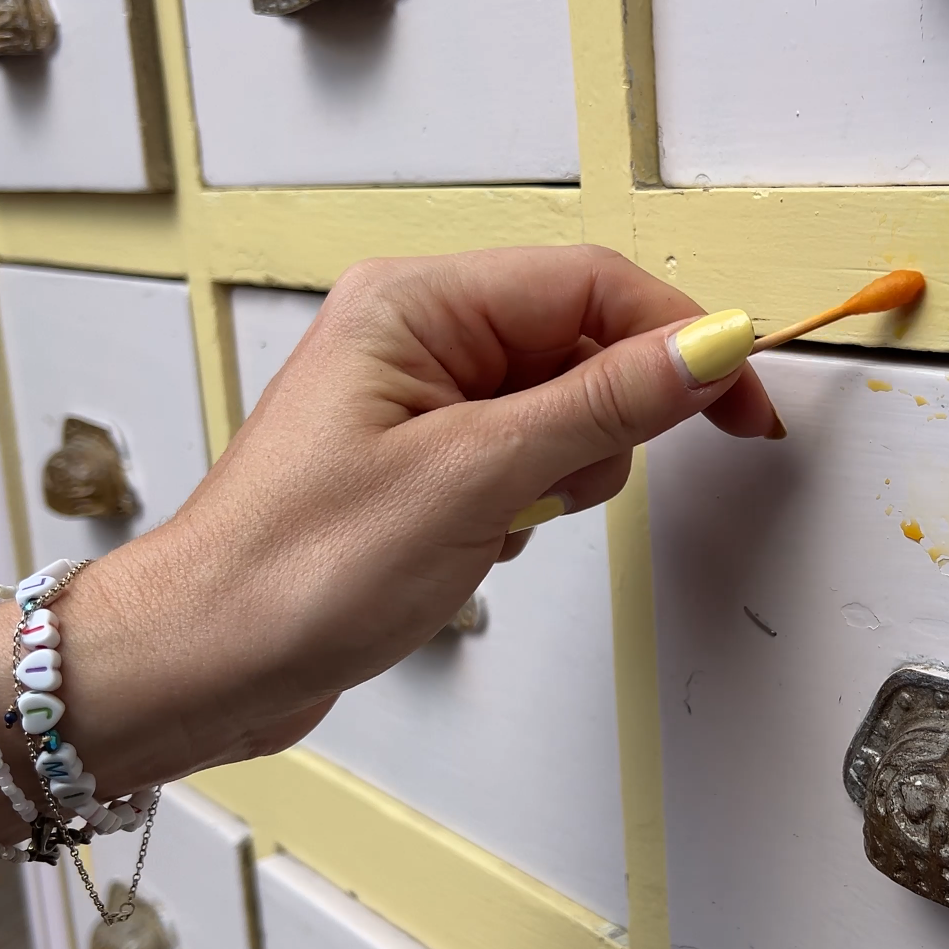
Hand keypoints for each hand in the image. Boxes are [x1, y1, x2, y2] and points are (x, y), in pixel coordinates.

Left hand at [58, 245, 777, 789]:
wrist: (204, 664)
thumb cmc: (292, 570)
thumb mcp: (474, 479)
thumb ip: (603, 406)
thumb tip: (705, 348)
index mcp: (415, 303)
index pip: (591, 284)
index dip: (681, 334)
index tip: (745, 396)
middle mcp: (417, 335)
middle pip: (582, 343)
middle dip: (602, 424)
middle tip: (565, 487)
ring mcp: (420, 400)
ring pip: (564, 410)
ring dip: (560, 475)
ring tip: (492, 521)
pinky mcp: (424, 460)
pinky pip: (526, 459)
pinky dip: (526, 505)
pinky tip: (472, 543)